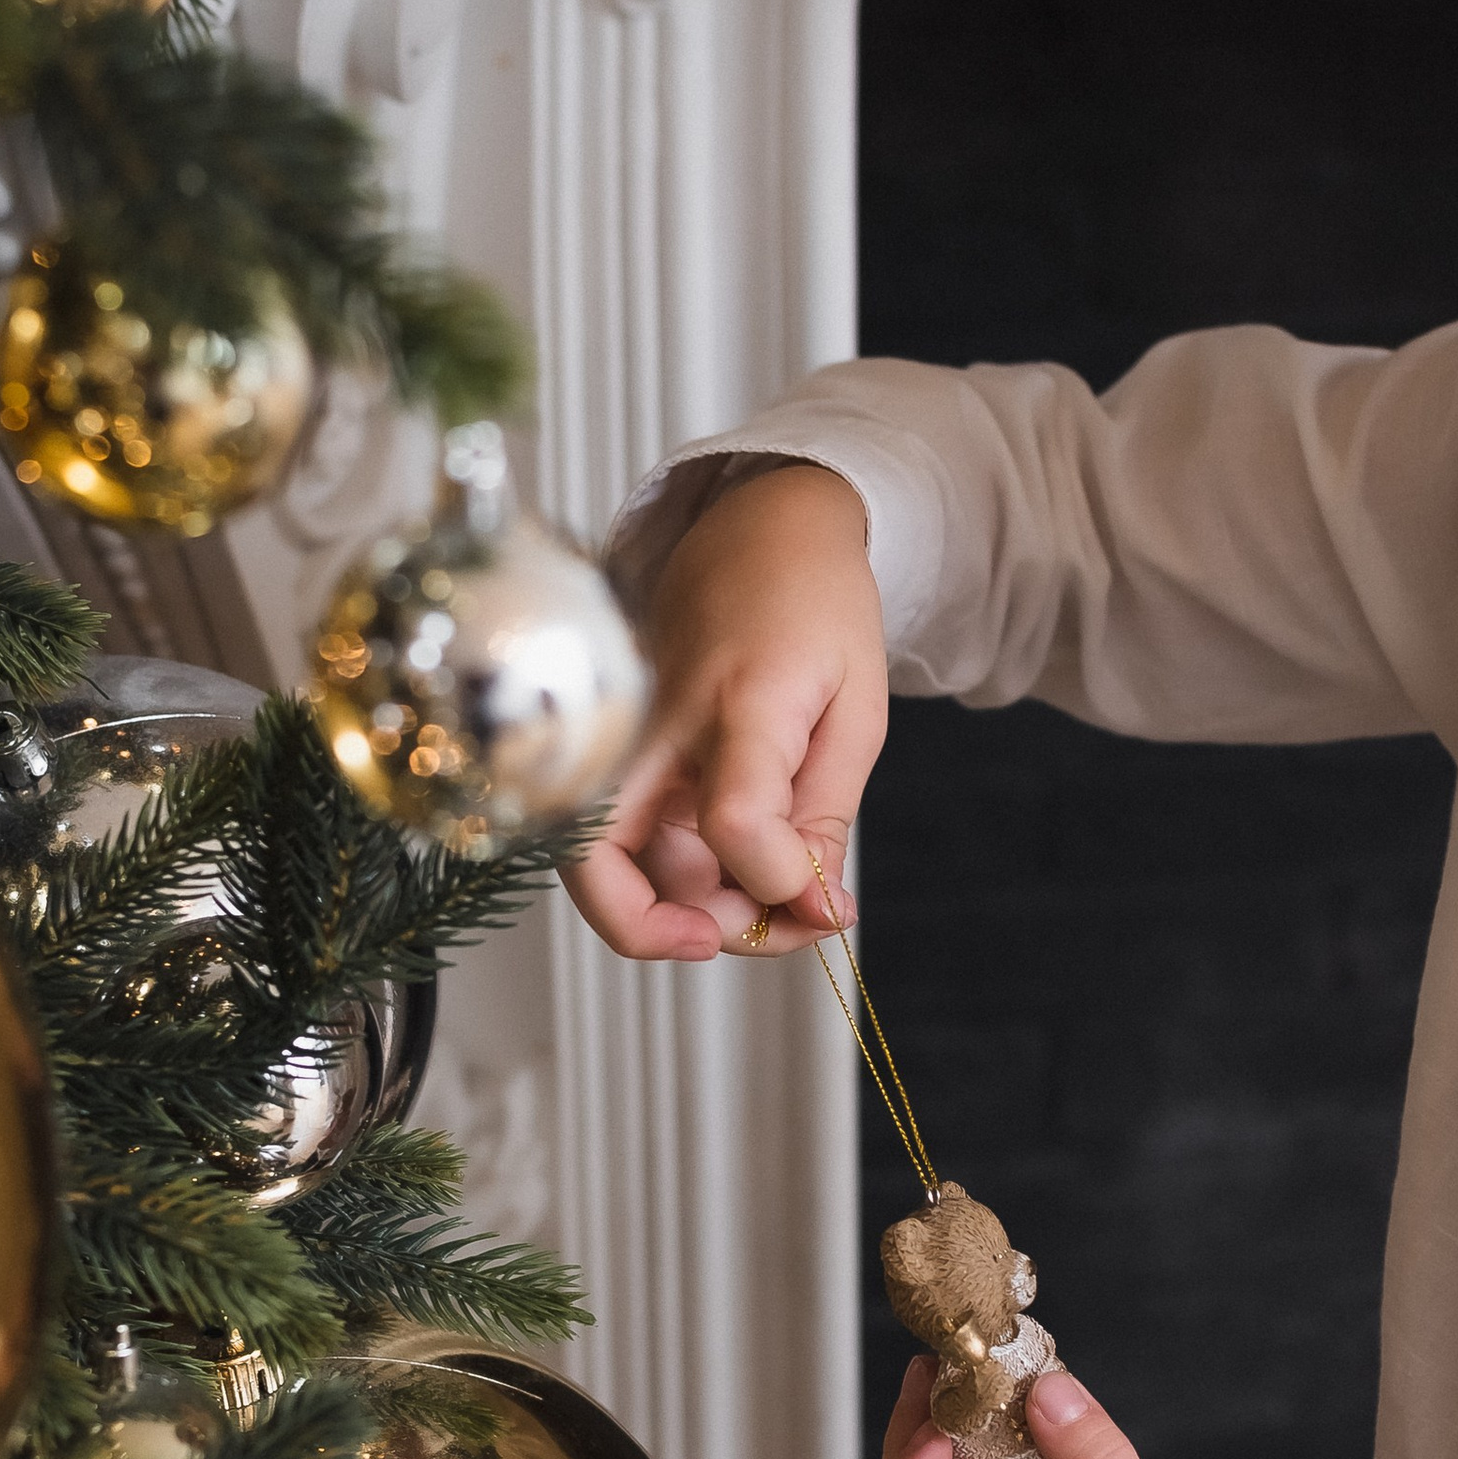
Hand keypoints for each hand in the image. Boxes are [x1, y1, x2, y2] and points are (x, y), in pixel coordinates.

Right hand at [565, 463, 885, 962]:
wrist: (761, 525)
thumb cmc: (815, 610)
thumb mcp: (855, 716)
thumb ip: (824, 821)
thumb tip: (814, 912)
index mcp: (741, 702)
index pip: (737, 824)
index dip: (782, 882)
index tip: (828, 894)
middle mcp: (657, 726)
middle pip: (608, 870)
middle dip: (692, 933)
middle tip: (777, 925)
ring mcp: (619, 738)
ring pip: (602, 869)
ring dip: (677, 913)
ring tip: (759, 896)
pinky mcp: (606, 749)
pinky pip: (610, 841)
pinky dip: (660, 879)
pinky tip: (722, 870)